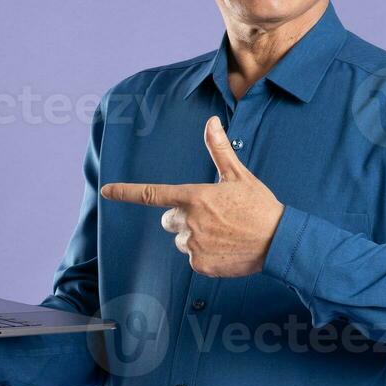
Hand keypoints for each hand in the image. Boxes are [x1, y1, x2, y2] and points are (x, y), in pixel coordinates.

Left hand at [100, 116, 283, 277]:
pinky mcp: (201, 265)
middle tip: (214, 217)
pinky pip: (194, 259)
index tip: (106, 191)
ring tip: (224, 234)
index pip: (152, 194)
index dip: (126, 192)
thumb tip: (212, 121)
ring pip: (182, 241)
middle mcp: (190, 221)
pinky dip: (207, 255)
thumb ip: (219, 150)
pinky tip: (227, 249)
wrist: (279, 241)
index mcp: (195, 197)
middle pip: (169, 220)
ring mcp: (194, 245)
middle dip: (184, 217)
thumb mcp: (239, 175)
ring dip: (196, 237)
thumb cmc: (259, 206)